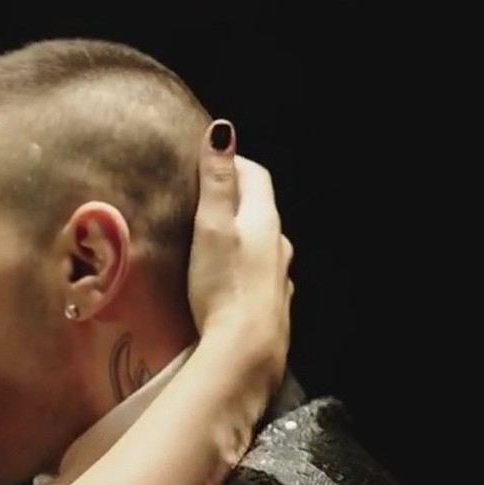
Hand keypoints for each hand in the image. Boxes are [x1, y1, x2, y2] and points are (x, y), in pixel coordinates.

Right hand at [187, 120, 293, 392]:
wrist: (245, 353)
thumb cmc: (223, 286)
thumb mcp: (213, 226)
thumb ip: (217, 180)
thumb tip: (224, 131)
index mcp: (265, 221)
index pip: (256, 175)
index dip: (233, 162)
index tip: (206, 161)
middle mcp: (280, 247)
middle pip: (260, 210)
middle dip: (235, 199)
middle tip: (203, 199)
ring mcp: (279, 280)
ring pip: (262, 246)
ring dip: (241, 237)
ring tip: (211, 242)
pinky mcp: (272, 310)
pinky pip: (259, 278)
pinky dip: (244, 270)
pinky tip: (228, 283)